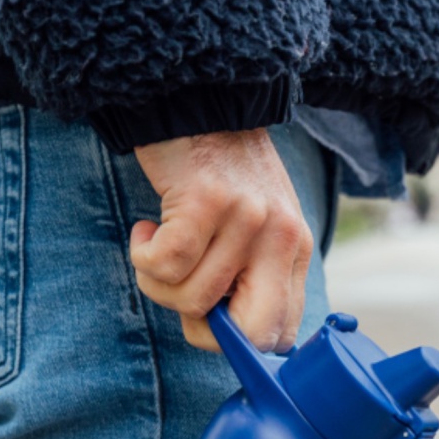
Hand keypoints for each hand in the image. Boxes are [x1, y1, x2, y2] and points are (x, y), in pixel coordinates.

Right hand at [129, 129, 312, 352]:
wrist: (194, 96)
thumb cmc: (216, 173)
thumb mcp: (254, 226)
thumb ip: (251, 276)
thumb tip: (221, 335)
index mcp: (295, 251)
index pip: (281, 335)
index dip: (237, 341)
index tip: (208, 314)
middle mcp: (280, 239)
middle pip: (252, 333)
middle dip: (205, 331)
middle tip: (180, 294)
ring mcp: (247, 220)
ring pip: (195, 299)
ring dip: (158, 284)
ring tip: (155, 246)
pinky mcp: (206, 201)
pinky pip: (165, 265)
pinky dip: (143, 258)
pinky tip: (144, 231)